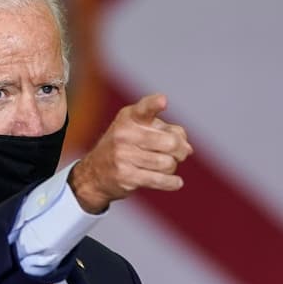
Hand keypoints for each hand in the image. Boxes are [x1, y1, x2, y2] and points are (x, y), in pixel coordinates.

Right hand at [68, 94, 193, 213]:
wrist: (94, 172)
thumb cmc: (126, 147)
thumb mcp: (141, 130)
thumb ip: (166, 131)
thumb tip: (187, 148)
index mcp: (129, 117)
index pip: (144, 108)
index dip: (154, 104)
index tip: (163, 101)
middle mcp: (124, 134)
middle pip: (170, 142)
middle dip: (181, 150)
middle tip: (181, 154)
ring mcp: (123, 156)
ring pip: (167, 163)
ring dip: (172, 167)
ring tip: (166, 166)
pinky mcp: (126, 176)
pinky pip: (159, 180)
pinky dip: (172, 182)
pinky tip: (176, 182)